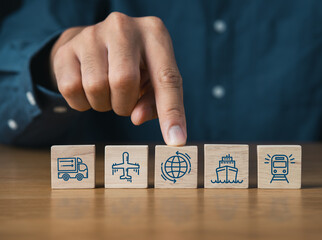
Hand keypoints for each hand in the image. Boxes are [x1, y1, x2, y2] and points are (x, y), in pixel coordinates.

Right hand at [50, 12, 185, 145]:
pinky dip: (82, 103)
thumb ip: (155, 102)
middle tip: (124, 102)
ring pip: (96, 87)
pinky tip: (89, 90)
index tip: (175, 141)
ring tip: (108, 92)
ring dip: (104, 104)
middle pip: (124, 81)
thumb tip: (137, 118)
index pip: (166, 78)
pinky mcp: (66, 49)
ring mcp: (91, 35)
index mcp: (154, 33)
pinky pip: (71, 90)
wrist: (96, 43)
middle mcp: (123, 27)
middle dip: (124, 104)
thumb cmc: (134, 66)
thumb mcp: (153, 79)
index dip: (171, 112)